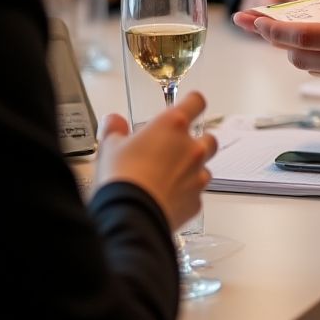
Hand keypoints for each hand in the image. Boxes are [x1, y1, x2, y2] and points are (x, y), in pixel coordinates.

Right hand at [95, 91, 216, 231]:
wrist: (130, 216)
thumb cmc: (123, 178)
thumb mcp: (110, 146)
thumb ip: (115, 128)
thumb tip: (114, 122)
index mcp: (174, 125)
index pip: (196, 102)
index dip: (193, 103)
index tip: (189, 106)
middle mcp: (191, 148)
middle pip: (209, 138)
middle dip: (197, 142)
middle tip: (176, 150)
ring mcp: (197, 176)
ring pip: (205, 168)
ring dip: (192, 170)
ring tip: (168, 178)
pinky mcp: (195, 202)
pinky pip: (196, 195)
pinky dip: (185, 195)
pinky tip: (166, 200)